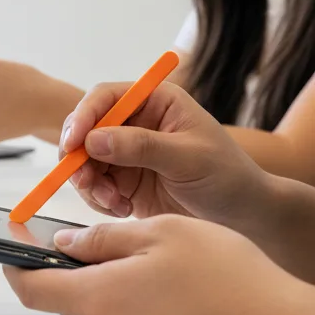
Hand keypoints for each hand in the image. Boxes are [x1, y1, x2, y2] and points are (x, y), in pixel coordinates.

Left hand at [4, 216, 310, 314]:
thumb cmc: (229, 280)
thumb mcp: (161, 232)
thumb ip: (103, 237)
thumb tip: (67, 242)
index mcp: (97, 297)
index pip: (30, 287)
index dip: (12, 264)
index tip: (8, 245)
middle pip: (62, 298)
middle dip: (68, 269)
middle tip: (94, 240)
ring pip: (94, 312)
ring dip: (102, 286)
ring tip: (144, 259)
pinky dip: (126, 305)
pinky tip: (163, 288)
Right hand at [60, 81, 267, 231]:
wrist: (242, 217)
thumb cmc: (227, 177)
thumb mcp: (188, 158)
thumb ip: (142, 146)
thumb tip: (94, 139)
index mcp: (155, 101)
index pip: (106, 97)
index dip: (83, 116)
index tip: (73, 143)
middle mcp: (135, 123)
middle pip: (86, 129)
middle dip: (80, 157)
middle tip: (85, 182)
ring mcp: (126, 152)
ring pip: (84, 161)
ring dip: (90, 184)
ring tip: (114, 202)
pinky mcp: (122, 180)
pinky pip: (93, 186)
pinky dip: (99, 200)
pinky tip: (123, 209)